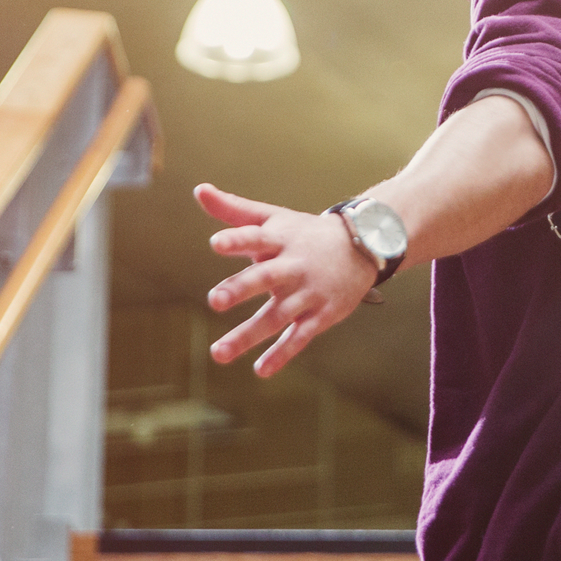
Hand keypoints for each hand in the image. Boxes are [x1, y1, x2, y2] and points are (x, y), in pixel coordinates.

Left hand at [197, 183, 377, 377]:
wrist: (362, 247)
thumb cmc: (304, 233)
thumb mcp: (273, 218)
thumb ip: (234, 209)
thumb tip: (199, 190)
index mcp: (279, 240)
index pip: (255, 237)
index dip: (237, 240)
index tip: (216, 243)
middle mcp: (293, 266)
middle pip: (265, 277)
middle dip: (240, 288)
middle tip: (215, 300)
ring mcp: (308, 293)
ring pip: (276, 317)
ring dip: (247, 335)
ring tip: (218, 353)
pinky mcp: (321, 316)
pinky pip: (299, 338)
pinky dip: (282, 354)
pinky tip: (260, 370)